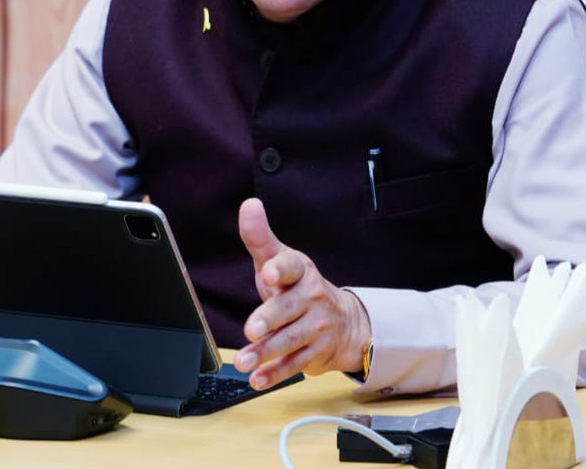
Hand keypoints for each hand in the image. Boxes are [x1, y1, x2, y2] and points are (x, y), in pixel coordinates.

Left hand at [232, 197, 370, 389]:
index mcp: (301, 272)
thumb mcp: (280, 260)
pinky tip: (257, 379)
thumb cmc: (297, 287)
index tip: (269, 273)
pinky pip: (295, 364)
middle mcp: (311, 299)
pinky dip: (275, 374)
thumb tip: (249, 205)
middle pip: (289, 309)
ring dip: (266, 352)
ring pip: (290, 340)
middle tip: (251, 328)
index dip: (281, 269)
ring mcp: (316, 327)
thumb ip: (260, 237)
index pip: (293, 267)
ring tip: (243, 361)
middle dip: (270, 319)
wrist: (343, 321)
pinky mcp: (315, 353)